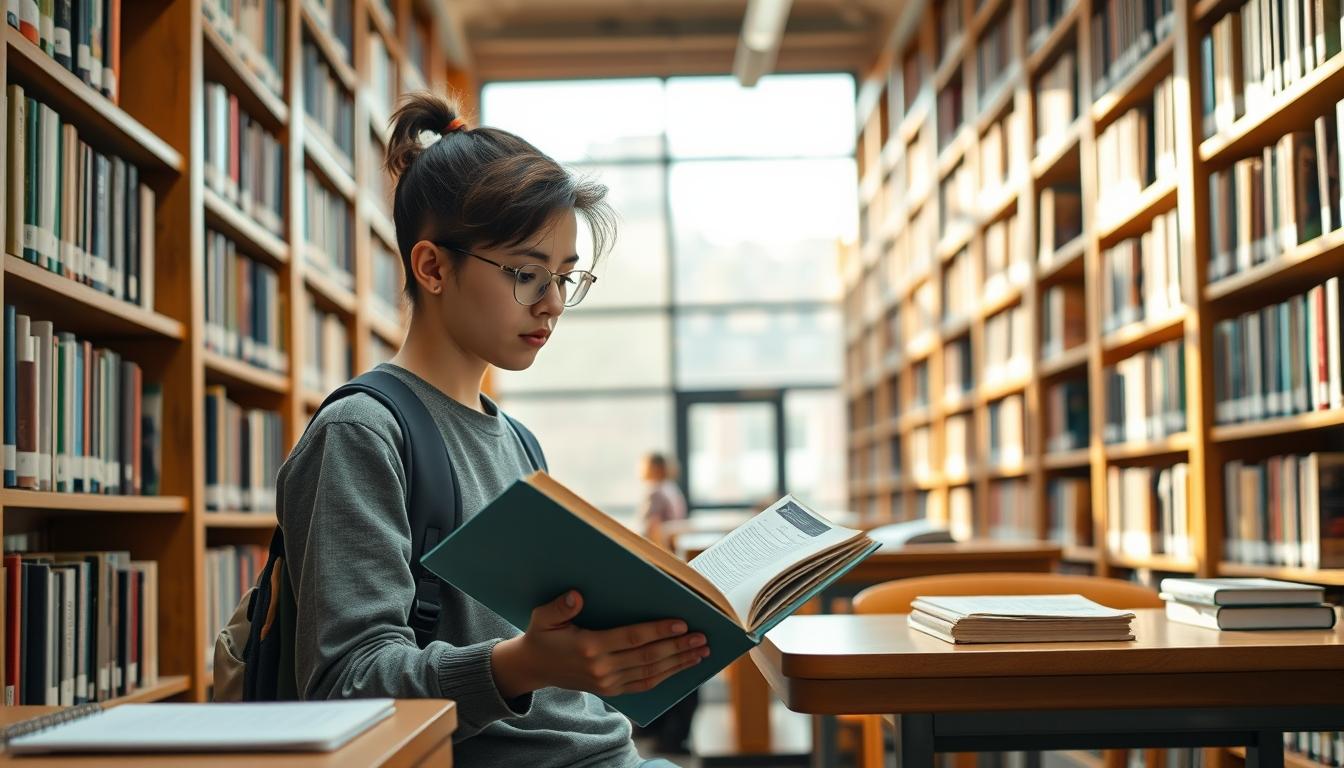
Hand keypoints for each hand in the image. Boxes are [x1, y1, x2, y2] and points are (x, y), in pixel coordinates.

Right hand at [491, 590, 709, 698]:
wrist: (534, 668)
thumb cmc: (542, 635)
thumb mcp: (543, 617)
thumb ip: (560, 607)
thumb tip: (576, 595)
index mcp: (589, 647)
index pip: (631, 638)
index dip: (658, 631)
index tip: (682, 624)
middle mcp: (601, 668)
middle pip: (648, 657)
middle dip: (678, 647)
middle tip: (703, 638)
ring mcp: (608, 683)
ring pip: (651, 673)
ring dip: (679, 663)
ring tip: (702, 652)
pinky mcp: (611, 691)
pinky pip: (644, 684)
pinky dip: (666, 676)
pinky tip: (683, 666)